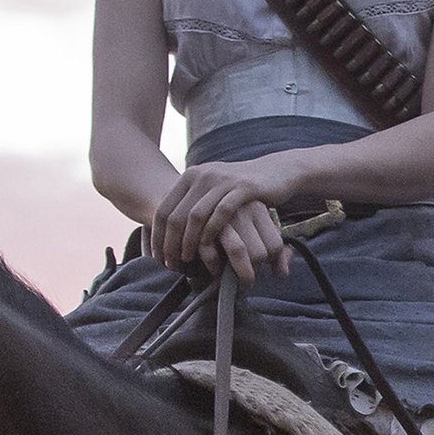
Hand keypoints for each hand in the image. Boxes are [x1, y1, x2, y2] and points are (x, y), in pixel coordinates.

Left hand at [151, 157, 295, 282]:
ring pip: (196, 216)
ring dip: (187, 242)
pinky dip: (212, 232)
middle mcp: (203, 175)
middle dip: (169, 244)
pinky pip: (221, 213)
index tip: (156, 256)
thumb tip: (165, 225)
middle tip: (169, 263)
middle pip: (176, 215)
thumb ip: (191, 201)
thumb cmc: (240, 187)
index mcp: (190, 176)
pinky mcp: (244, 187)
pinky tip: (209, 247)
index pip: (163, 210)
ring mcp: (223, 180)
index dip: (156, 236)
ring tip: (186, 259)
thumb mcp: (212, 188)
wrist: (277, 171)